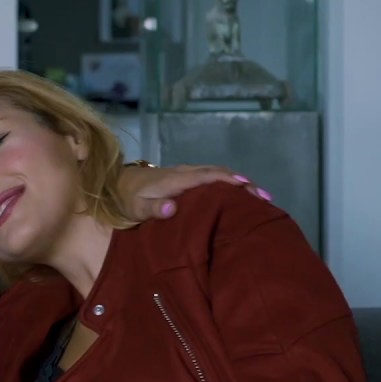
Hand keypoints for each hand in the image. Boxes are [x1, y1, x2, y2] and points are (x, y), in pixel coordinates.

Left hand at [120, 162, 271, 221]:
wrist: (116, 184)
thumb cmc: (127, 199)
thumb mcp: (135, 208)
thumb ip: (152, 208)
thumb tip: (171, 208)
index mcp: (175, 180)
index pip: (206, 176)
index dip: (227, 181)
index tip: (248, 188)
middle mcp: (184, 173)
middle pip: (218, 173)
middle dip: (242, 183)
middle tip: (265, 198)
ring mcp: (186, 174)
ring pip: (217, 173)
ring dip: (239, 182)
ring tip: (260, 198)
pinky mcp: (187, 178)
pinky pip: (212, 177)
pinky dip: (229, 183)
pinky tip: (240, 195)